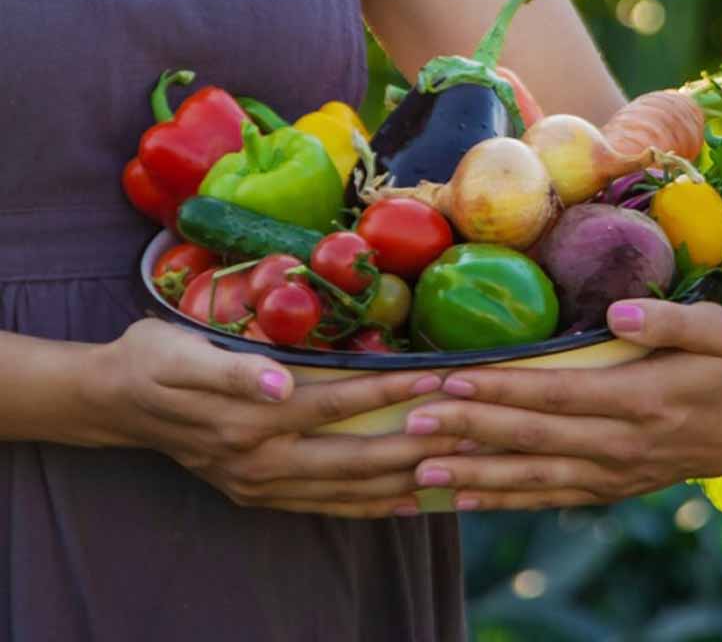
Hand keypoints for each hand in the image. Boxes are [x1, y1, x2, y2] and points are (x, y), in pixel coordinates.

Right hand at [82, 319, 464, 517]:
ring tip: (461, 466)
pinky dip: (375, 504)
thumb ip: (234, 372)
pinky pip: (330, 506)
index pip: (337, 403)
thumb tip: (281, 384)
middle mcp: (260, 461)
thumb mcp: (181, 351)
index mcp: (248, 420)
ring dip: (408, 479)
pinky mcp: (262, 495)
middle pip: (357, 457)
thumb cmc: (153, 360)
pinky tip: (414, 500)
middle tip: (471, 427)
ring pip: (350, 490)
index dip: (390, 390)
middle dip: (419, 444)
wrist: (114, 402)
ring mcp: (261, 485)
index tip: (439, 377)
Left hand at [403, 299, 721, 510]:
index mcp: (644, 400)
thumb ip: (671, 320)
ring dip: (474, 475)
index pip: (560, 394)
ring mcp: (613, 473)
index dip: (504, 388)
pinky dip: (503, 500)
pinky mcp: (608, 489)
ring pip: (535, 478)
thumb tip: (618, 312)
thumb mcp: (718, 330)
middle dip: (471, 430)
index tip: (452, 377)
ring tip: (419, 470)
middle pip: (535, 439)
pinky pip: (548, 498)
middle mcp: (623, 444)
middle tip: (413, 420)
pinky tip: (459, 499)